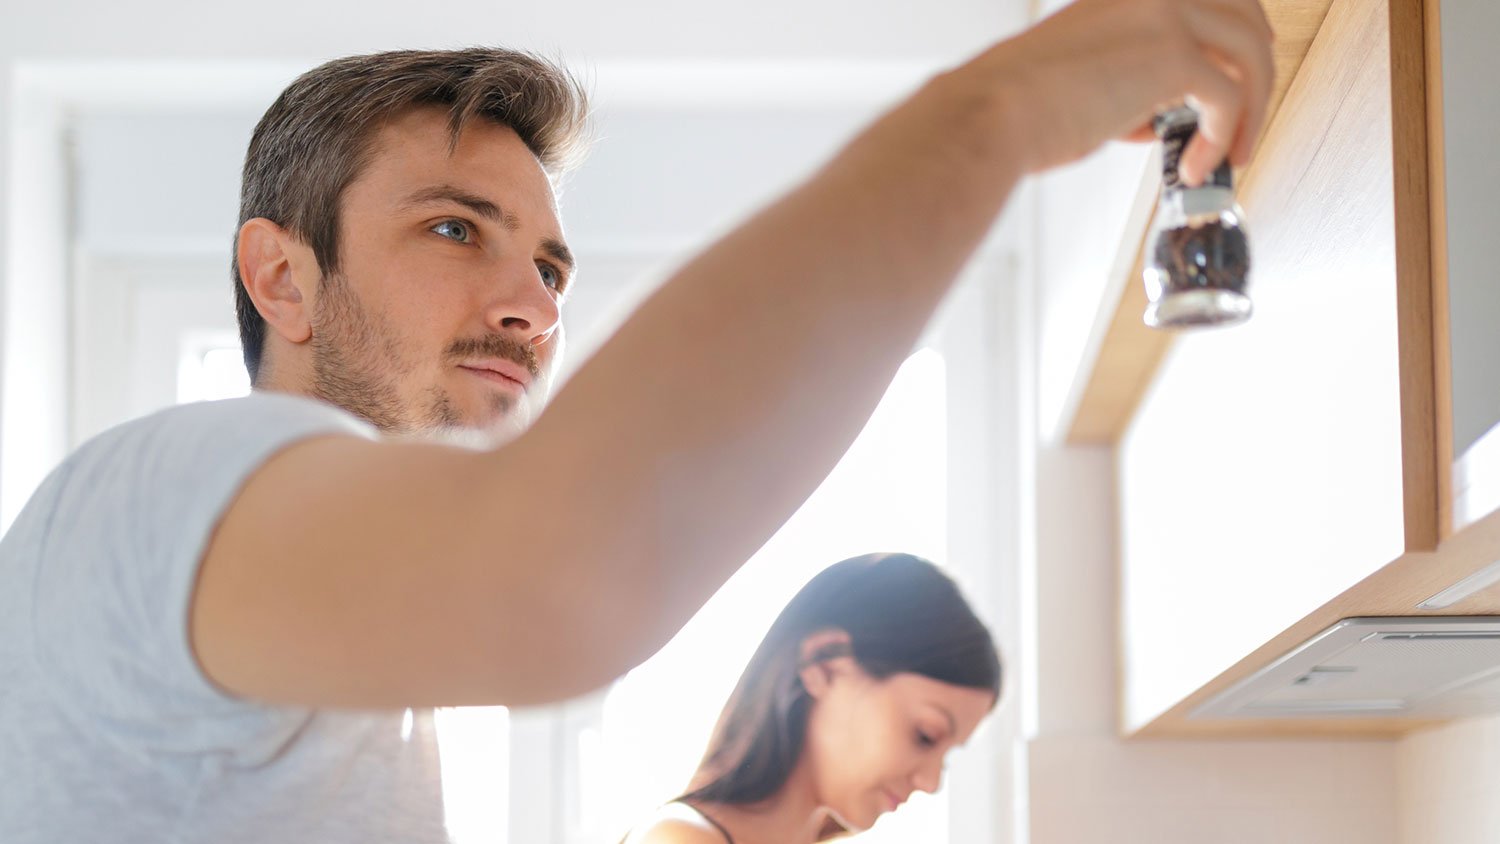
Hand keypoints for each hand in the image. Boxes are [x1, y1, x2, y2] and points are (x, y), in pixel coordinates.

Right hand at [961, 0, 1273, 183]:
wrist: (990, 116)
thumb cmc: (1017, 110)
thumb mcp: (1083, 82)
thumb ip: (1128, 86)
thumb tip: (1154, 117)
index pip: (1207, 0)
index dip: (1234, 35)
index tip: (1241, 75)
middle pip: (1244, 14)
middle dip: (1257, 71)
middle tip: (1249, 122)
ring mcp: (1165, 15)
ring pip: (1251, 52)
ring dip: (1252, 110)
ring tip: (1232, 154)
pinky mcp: (1173, 56)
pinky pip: (1228, 97)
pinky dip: (1222, 138)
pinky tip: (1193, 167)